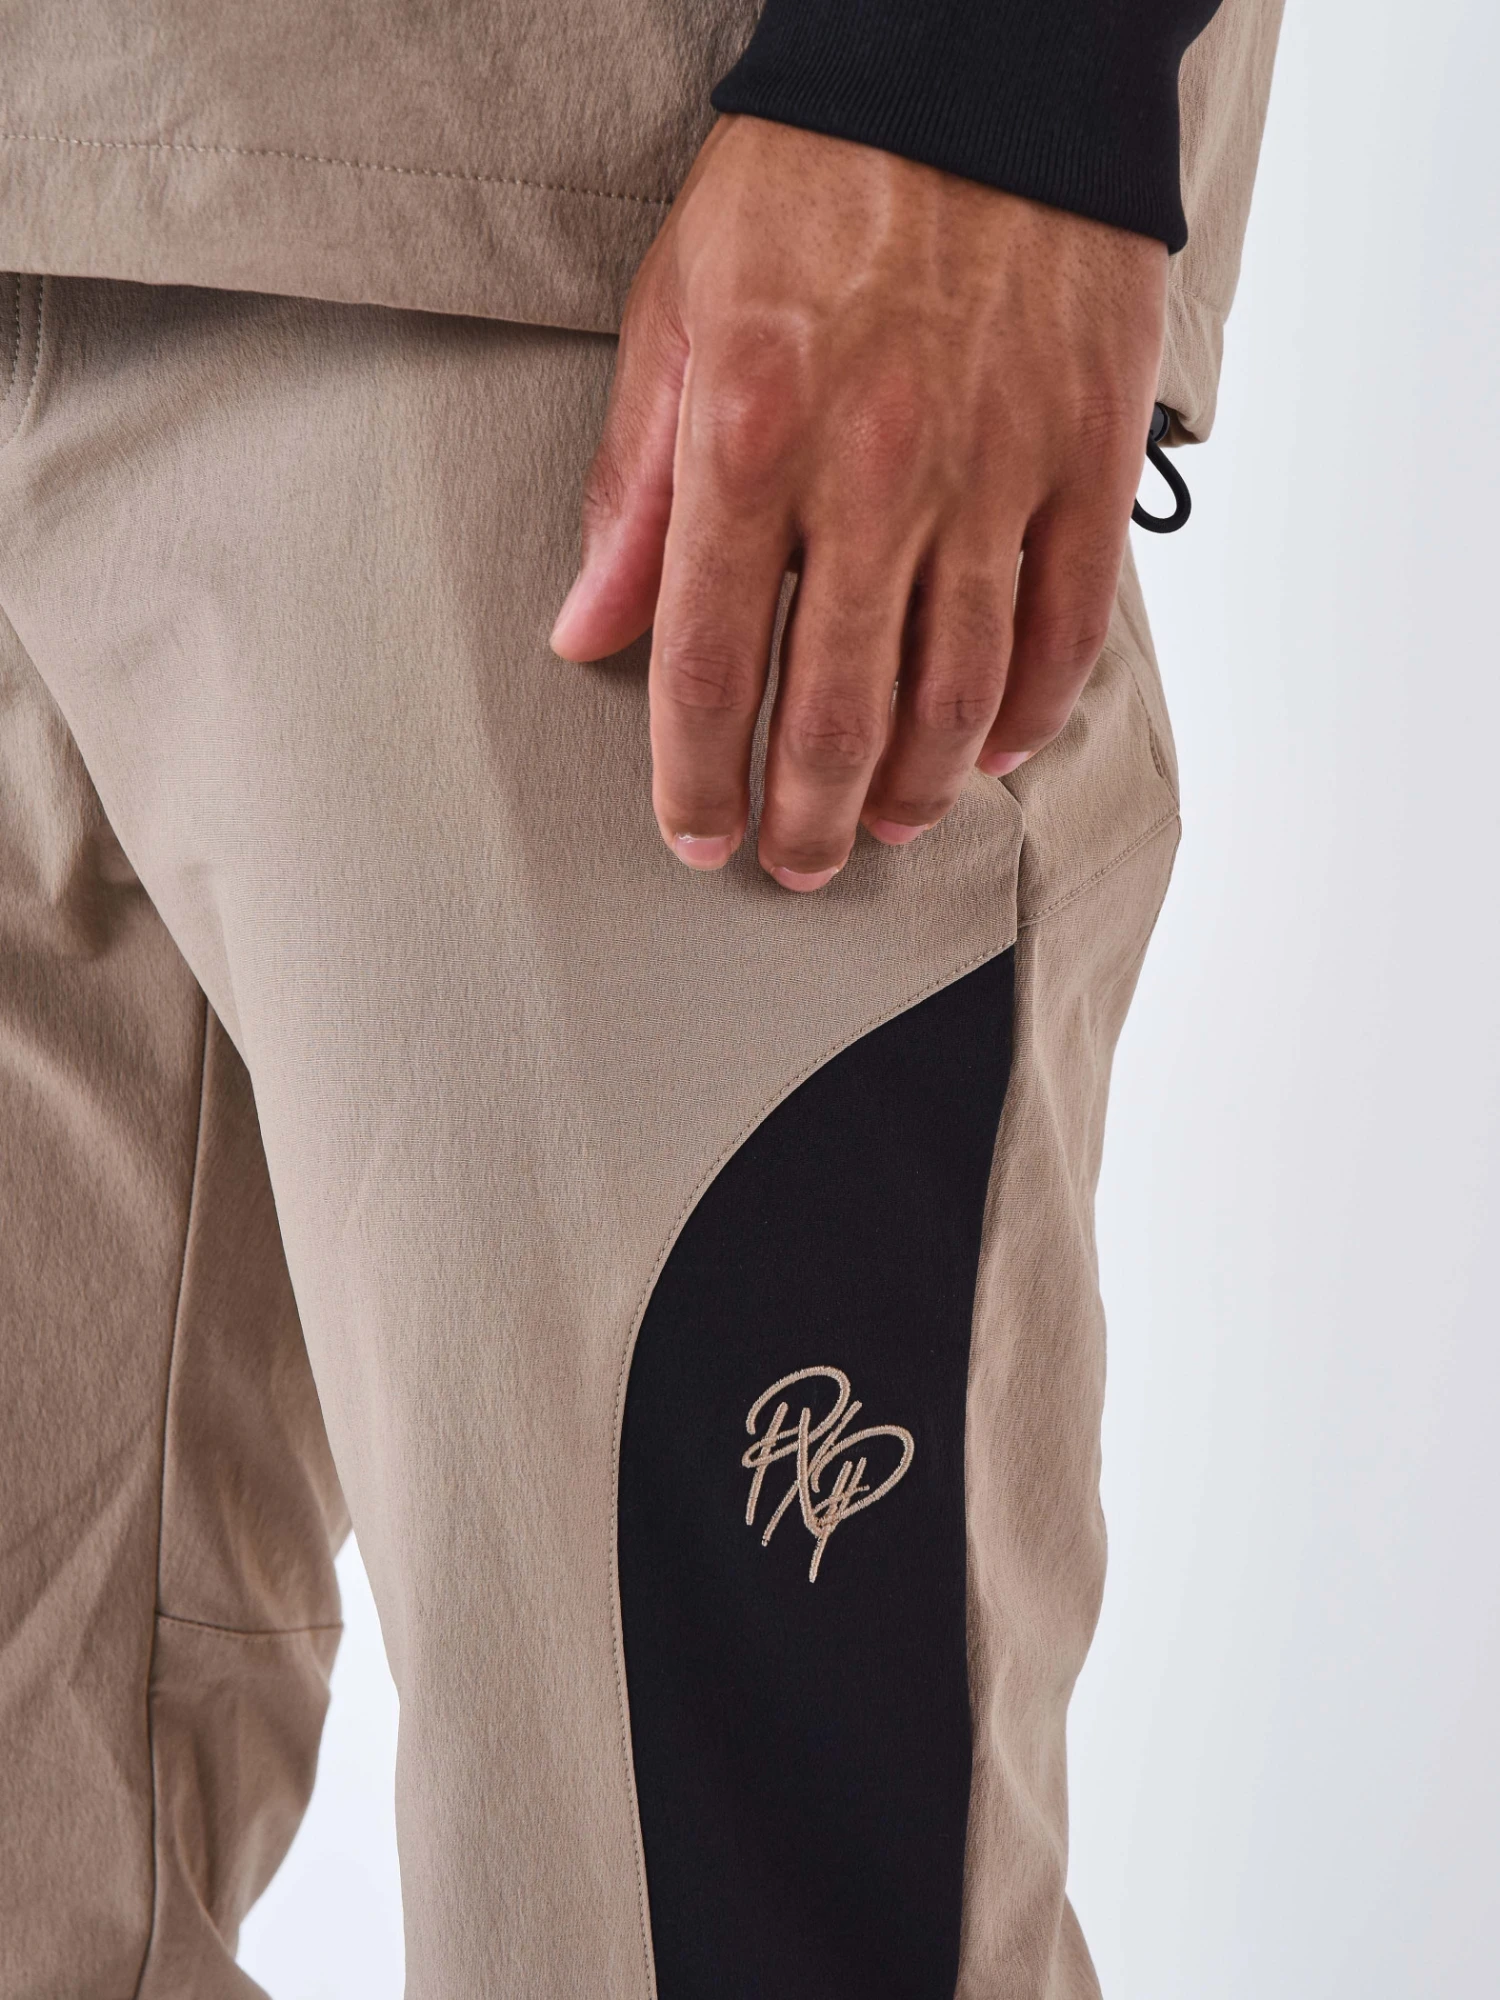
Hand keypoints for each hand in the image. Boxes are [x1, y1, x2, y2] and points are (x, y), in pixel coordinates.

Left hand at [551, 114, 1166, 891]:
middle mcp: (876, 471)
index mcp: (754, 438)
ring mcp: (996, 470)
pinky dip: (1029, 712)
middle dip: (809, 816)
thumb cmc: (810, 184)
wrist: (978, 65)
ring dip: (917, 789)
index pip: (713, 663)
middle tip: (794, 863)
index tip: (697, 838)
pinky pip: (1066, 625)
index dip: (699, 778)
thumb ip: (633, 490)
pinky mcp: (1085, 455)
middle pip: (840, 710)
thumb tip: (588, 631)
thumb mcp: (677, 313)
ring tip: (886, 827)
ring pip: (959, 691)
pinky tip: (992, 752)